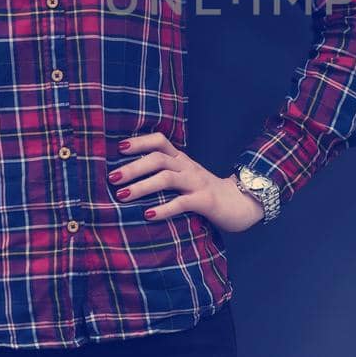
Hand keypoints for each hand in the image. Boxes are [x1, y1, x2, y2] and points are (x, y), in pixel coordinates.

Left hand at [112, 131, 265, 231]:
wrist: (243, 203)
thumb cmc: (206, 193)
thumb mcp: (186, 178)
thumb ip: (165, 175)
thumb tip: (130, 180)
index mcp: (182, 160)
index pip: (160, 141)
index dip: (139, 142)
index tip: (118, 148)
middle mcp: (188, 167)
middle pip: (158, 159)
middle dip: (133, 167)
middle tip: (112, 178)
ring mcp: (197, 183)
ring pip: (167, 178)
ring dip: (142, 186)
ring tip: (122, 196)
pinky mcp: (205, 201)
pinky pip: (182, 202)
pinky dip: (163, 208)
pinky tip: (147, 215)